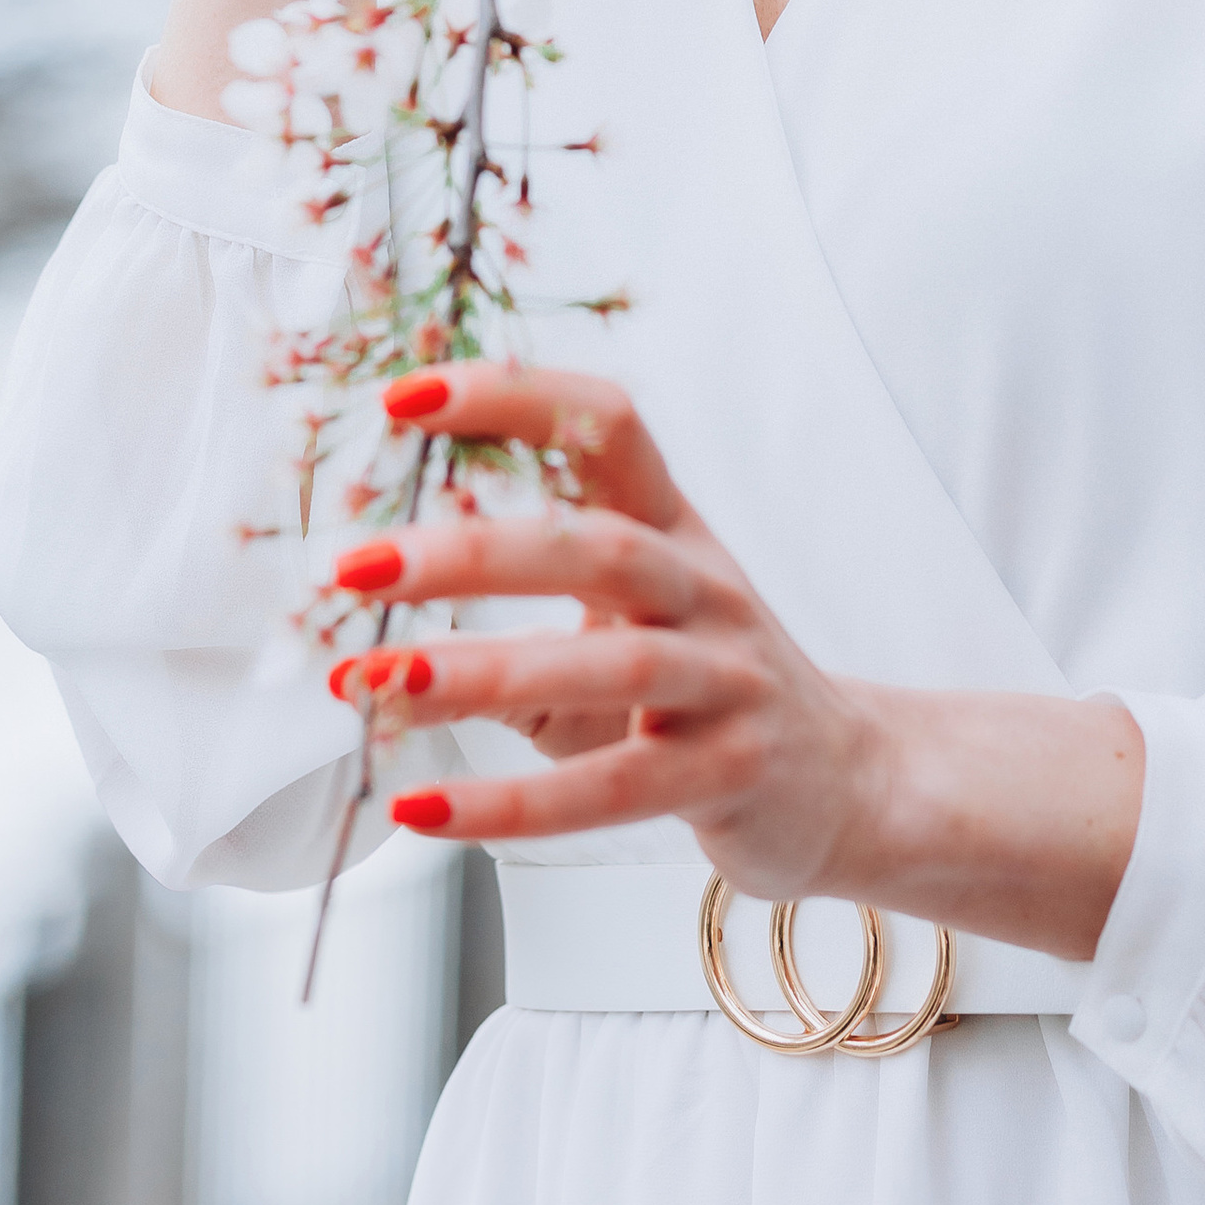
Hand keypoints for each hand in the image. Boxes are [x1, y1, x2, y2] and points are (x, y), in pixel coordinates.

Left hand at [327, 365, 1146, 958]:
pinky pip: (617, 787)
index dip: (512, 397)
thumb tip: (386, 608)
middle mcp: (705, 589)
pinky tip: (422, 810)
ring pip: (610, 663)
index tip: (404, 394)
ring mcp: (728, 680)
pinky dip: (513, 802)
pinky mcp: (730, 772)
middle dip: (472, 550)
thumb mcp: (626, 627)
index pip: (606, 426)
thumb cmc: (701, 695)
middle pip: (599, 545)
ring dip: (480, 671)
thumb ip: (526, 612)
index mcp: (673, 529)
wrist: (848, 785)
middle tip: (356, 565)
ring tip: (375, 684)